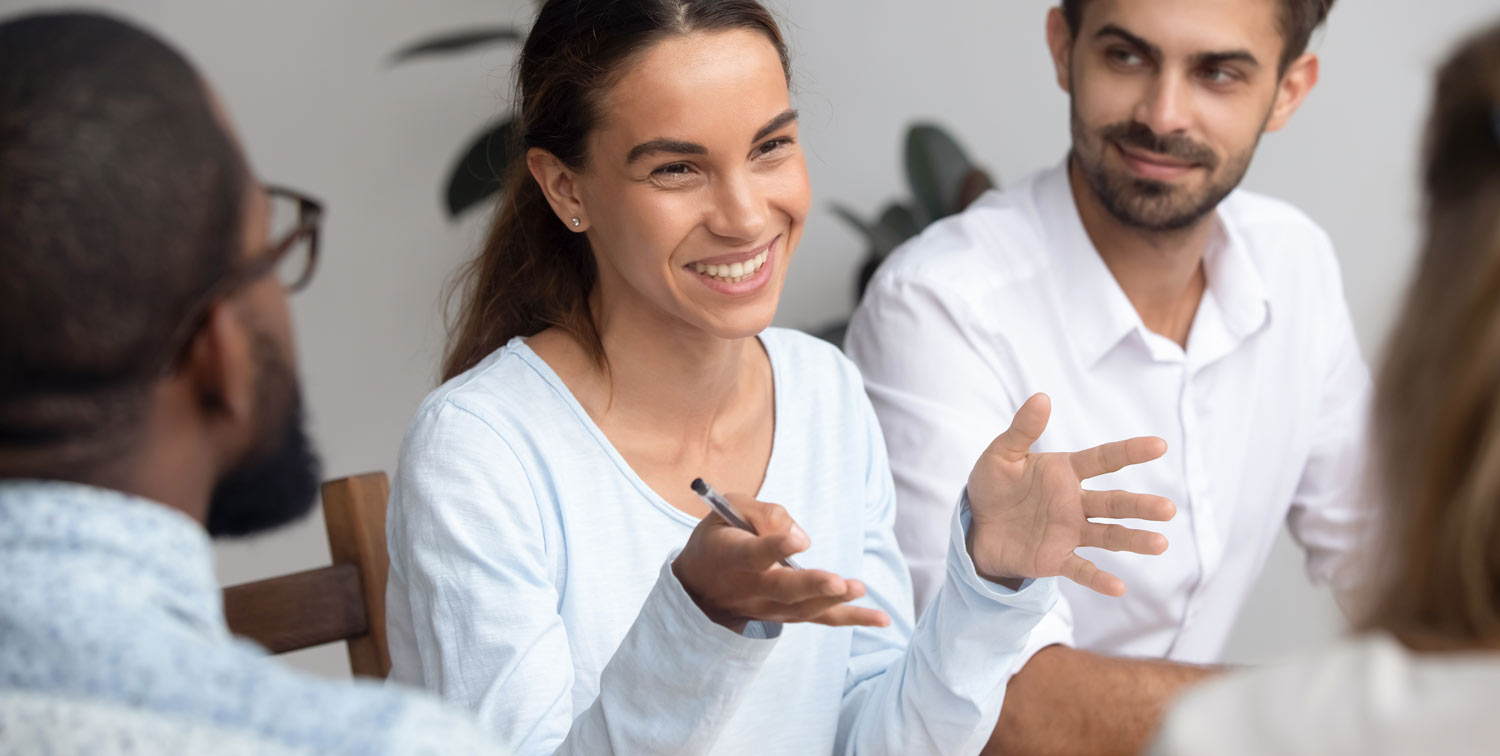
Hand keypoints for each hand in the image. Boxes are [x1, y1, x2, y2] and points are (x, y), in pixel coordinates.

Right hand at [672, 493, 890, 631]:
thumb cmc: (718, 538)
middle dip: (812, 586)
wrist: (698, 587)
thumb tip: (802, 537)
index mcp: (732, 557)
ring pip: (803, 609)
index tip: (798, 541)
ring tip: (858, 588)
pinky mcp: (786, 615)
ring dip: (834, 602)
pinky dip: (851, 619)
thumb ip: (764, 513)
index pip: (754, 554)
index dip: (775, 546)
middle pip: (783, 590)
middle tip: (837, 583)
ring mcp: (768, 607)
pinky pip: (820, 619)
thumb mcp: (729, 509)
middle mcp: (750, 587)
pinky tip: (881, 619)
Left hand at [966, 393, 1175, 595]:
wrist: (975, 526)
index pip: (1104, 459)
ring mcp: (1069, 531)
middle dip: (1141, 506)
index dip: (1130, 452)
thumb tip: (1042, 397)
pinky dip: (1099, 579)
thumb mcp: (1001, 455)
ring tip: (1160, 543)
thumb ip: (1022, 430)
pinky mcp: (1056, 558)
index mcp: (1065, 472)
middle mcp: (1075, 502)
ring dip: (1133, 540)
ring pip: (1108, 535)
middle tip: (1168, 509)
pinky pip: (1081, 568)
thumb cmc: (992, 486)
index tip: (1159, 446)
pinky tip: (1119, 587)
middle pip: (1115, 502)